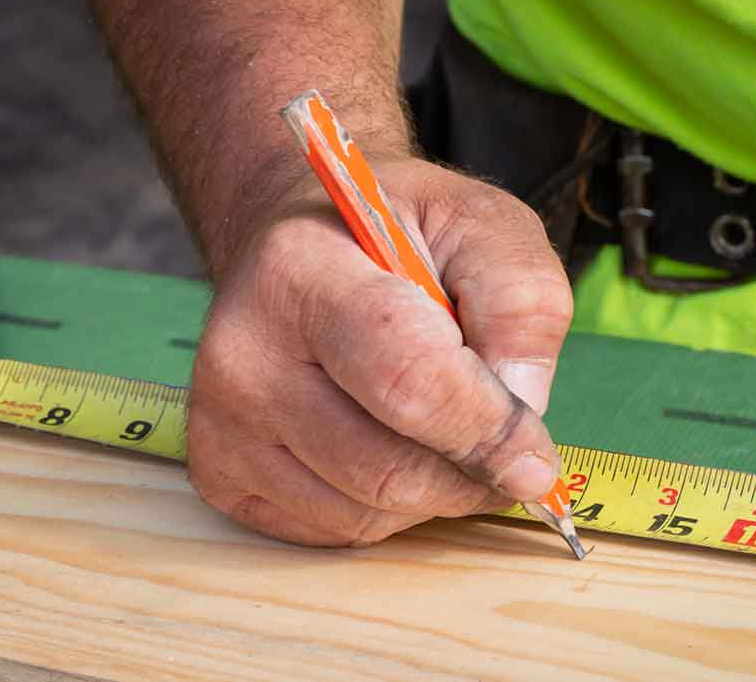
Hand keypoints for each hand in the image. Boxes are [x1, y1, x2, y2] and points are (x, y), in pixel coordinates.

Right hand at [187, 157, 573, 545]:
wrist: (297, 245)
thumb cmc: (393, 235)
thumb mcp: (479, 225)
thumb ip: (519, 303)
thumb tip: (521, 416)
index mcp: (301, 272)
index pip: (408, 380)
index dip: (488, 431)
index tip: (537, 460)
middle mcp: (242, 353)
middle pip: (386, 469)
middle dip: (469, 475)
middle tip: (507, 452)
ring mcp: (220, 422)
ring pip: (364, 514)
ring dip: (432, 494)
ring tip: (440, 432)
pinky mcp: (219, 473)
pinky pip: (333, 530)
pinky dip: (386, 509)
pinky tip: (387, 446)